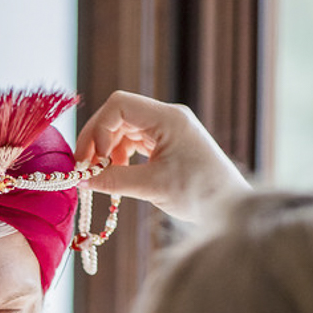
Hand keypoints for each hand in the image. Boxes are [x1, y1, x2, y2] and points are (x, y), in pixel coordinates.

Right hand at [75, 90, 248, 222]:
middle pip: (117, 116)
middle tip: (83, 170)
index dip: (97, 130)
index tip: (90, 161)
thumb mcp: (152, 187)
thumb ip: (114, 180)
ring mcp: (166, 130)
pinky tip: (117, 175)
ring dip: (106, 151)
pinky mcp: (166, 144)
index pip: (118, 105)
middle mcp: (167, 118)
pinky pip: (132, 142)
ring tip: (100, 176)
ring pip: (122, 130)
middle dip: (97, 141)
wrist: (230, 207)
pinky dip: (118, 157)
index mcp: (168, 118)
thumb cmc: (200, 194)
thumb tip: (81, 180)